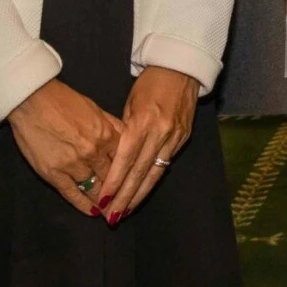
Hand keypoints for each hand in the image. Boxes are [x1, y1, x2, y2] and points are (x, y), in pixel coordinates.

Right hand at [7, 79, 122, 215]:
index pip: (126, 162)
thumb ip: (114, 128)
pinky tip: (92, 212)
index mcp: (107, 135)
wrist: (34, 102)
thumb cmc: (66, 102)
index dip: (131, 176)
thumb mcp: (98, 110)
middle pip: (112, 179)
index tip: (136, 187)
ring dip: (103, 202)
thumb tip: (129, 141)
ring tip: (111, 212)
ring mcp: (73, 165)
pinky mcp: (54, 174)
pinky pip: (72, 194)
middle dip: (120, 193)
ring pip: (94, 189)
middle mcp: (94, 153)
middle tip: (126, 205)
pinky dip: (83, 205)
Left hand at [94, 65, 198, 225]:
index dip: (114, 183)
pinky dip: (152, 181)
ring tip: (125, 212)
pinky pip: (165, 164)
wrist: (182, 69)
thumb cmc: (149, 83)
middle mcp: (161, 132)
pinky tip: (142, 193)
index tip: (102, 201)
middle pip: (140, 172)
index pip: (126, 160)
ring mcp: (175, 137)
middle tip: (112, 218)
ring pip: (155, 173)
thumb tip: (114, 157)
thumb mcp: (130, 103)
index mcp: (144, 122)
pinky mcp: (184, 138)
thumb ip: (124, 131)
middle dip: (125, 198)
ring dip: (139, 196)